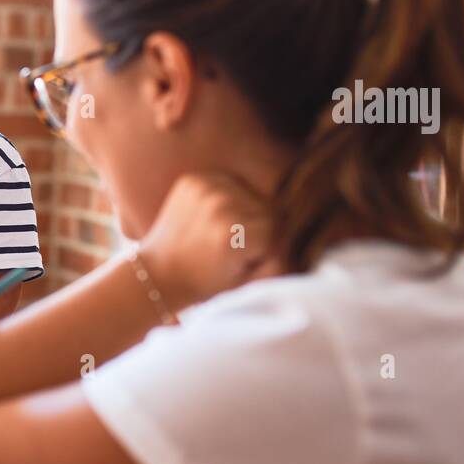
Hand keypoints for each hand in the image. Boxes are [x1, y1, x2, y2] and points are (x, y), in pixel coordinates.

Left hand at [138, 171, 280, 312]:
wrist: (159, 273)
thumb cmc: (208, 284)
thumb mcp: (249, 281)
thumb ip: (279, 260)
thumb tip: (303, 235)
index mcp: (232, 233)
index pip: (278, 230)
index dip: (267, 249)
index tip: (244, 261)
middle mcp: (219, 206)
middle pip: (268, 208)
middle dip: (259, 229)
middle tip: (234, 249)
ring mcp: (205, 188)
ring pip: (252, 193)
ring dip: (246, 211)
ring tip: (224, 232)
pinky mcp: (194, 179)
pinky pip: (231, 182)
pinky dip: (229, 197)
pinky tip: (213, 217)